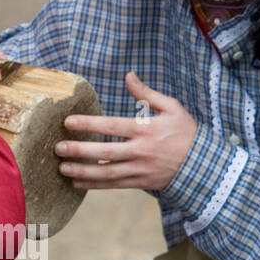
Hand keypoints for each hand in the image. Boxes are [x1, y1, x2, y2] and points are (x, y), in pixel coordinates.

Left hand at [54, 72, 198, 191]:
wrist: (202, 164)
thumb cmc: (185, 132)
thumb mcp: (172, 107)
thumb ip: (147, 93)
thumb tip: (129, 75)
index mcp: (146, 129)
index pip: (112, 126)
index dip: (89, 124)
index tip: (68, 122)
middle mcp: (141, 151)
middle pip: (105, 152)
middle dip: (79, 151)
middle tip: (57, 148)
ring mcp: (139, 169)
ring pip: (106, 172)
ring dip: (82, 171)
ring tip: (61, 168)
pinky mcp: (139, 182)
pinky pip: (113, 185)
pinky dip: (94, 185)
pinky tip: (76, 182)